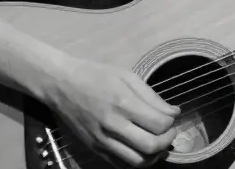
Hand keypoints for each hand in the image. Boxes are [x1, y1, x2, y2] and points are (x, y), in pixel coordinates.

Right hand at [43, 57, 179, 166]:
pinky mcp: (95, 149)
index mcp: (122, 103)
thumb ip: (152, 97)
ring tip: (157, 143)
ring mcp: (102, 140)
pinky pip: (120, 164)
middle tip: (169, 132)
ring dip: (154, 156)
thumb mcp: (127, 76)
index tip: (172, 117)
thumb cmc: (95, 75)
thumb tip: (173, 113)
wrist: (60, 84)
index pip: (158, 124)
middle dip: (167, 141)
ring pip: (137, 162)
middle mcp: (113, 125)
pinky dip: (135, 161)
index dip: (171, 123)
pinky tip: (139, 149)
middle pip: (151, 147)